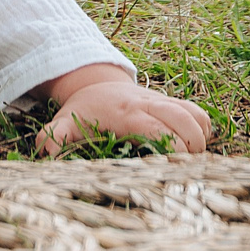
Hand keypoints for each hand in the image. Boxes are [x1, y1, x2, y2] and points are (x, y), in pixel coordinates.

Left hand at [32, 63, 212, 155]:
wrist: (93, 80)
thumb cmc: (83, 109)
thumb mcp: (64, 121)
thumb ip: (53, 137)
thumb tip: (45, 154)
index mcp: (127, 113)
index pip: (159, 130)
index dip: (171, 150)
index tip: (172, 170)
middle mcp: (149, 104)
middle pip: (184, 122)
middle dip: (191, 148)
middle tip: (186, 170)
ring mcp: (162, 101)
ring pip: (195, 115)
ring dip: (200, 139)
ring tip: (193, 160)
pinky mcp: (171, 101)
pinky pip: (198, 112)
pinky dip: (204, 129)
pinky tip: (195, 145)